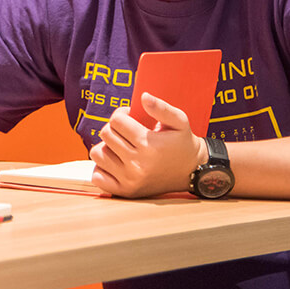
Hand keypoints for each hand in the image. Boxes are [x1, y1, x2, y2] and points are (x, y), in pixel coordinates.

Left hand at [89, 92, 206, 197]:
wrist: (192, 172)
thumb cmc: (183, 143)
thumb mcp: (180, 121)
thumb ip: (161, 107)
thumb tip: (143, 96)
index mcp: (149, 144)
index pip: (116, 120)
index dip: (122, 113)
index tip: (130, 116)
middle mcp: (137, 164)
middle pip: (106, 134)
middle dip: (114, 128)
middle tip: (127, 131)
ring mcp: (130, 180)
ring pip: (97, 153)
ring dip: (107, 146)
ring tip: (121, 146)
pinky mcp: (125, 191)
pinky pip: (97, 176)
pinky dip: (102, 168)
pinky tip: (116, 162)